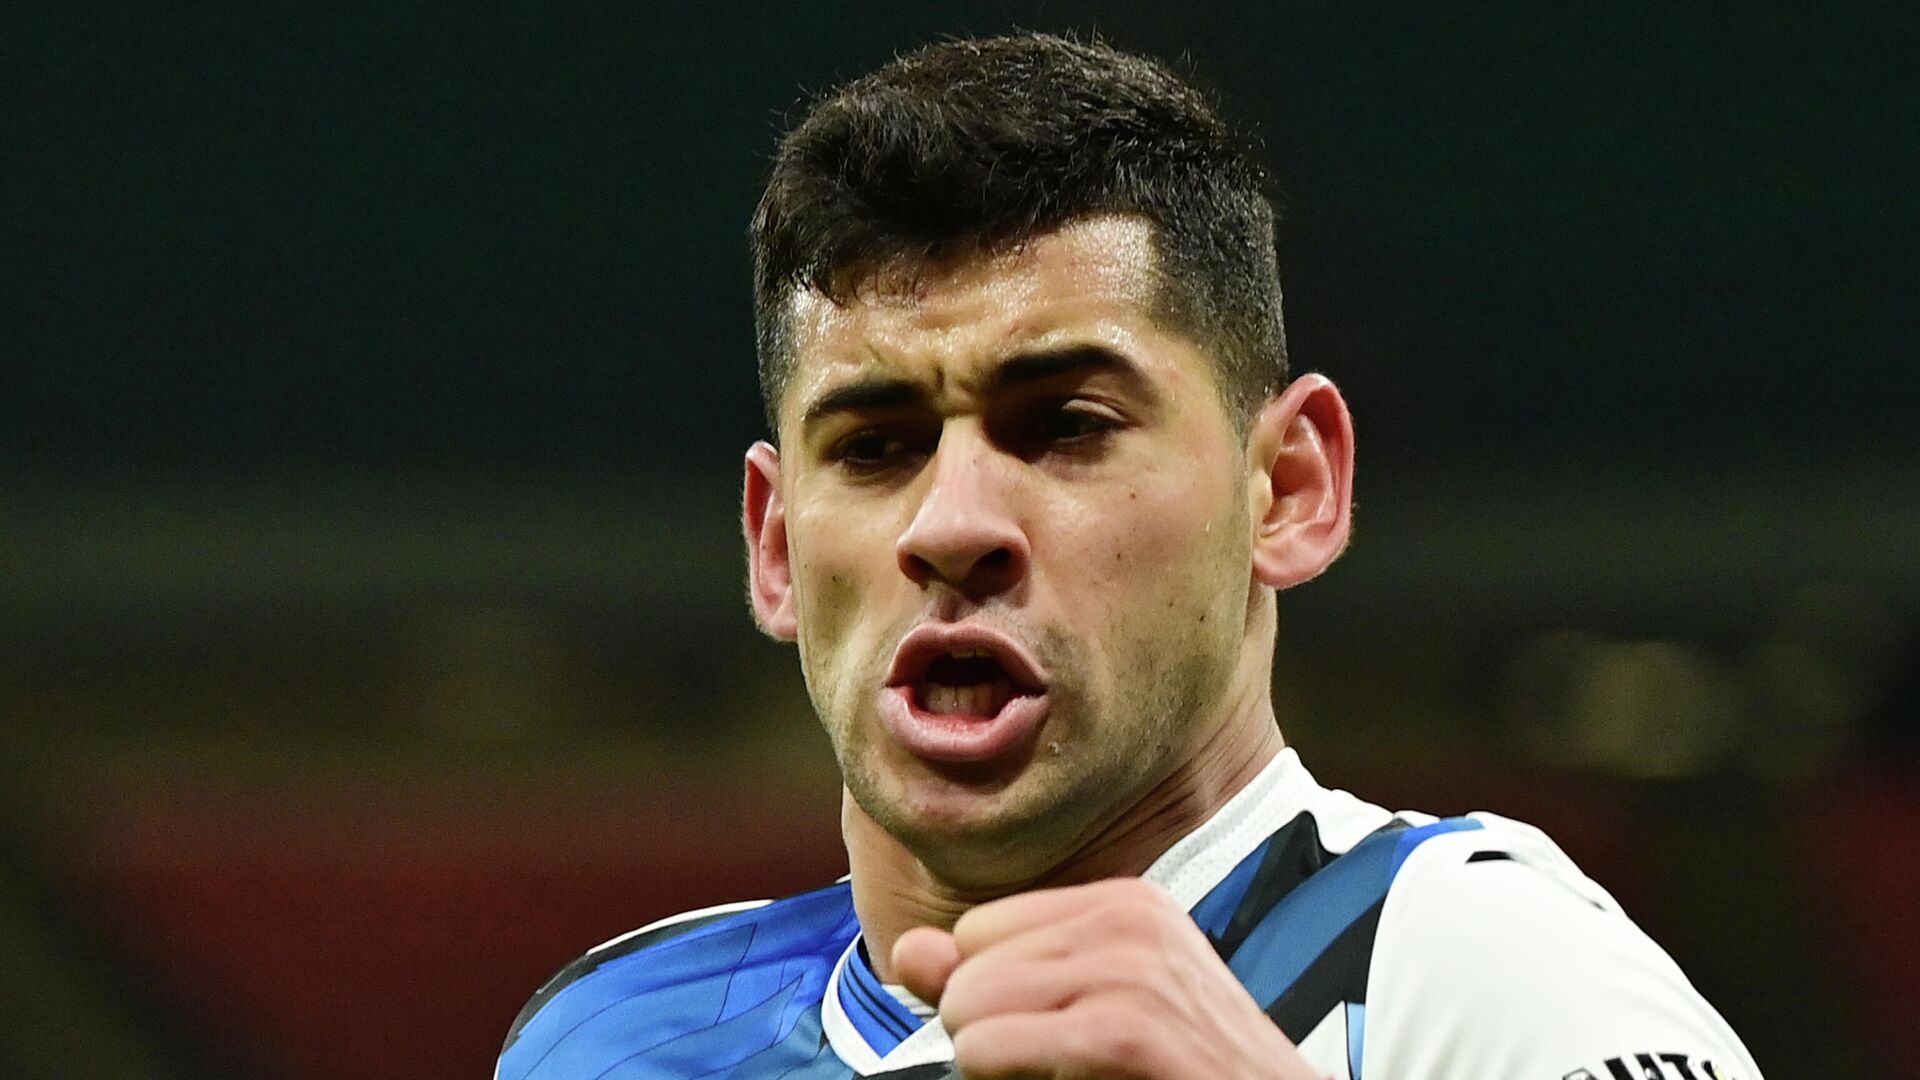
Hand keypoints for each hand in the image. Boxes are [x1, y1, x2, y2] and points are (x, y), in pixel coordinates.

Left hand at [892, 877, 1325, 1078]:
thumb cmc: (1184, 1073)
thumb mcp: (1090, 1011)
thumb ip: (992, 980)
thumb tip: (907, 952)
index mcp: (1121, 902)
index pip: (977, 933)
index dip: (998, 998)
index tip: (1064, 1035)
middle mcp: (1126, 917)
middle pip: (966, 970)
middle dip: (992, 1034)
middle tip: (1069, 1067)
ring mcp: (1130, 969)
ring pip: (968, 1009)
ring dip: (997, 1066)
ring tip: (1077, 1077)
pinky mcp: (1126, 1031)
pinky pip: (991, 1049)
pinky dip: (1005, 1079)